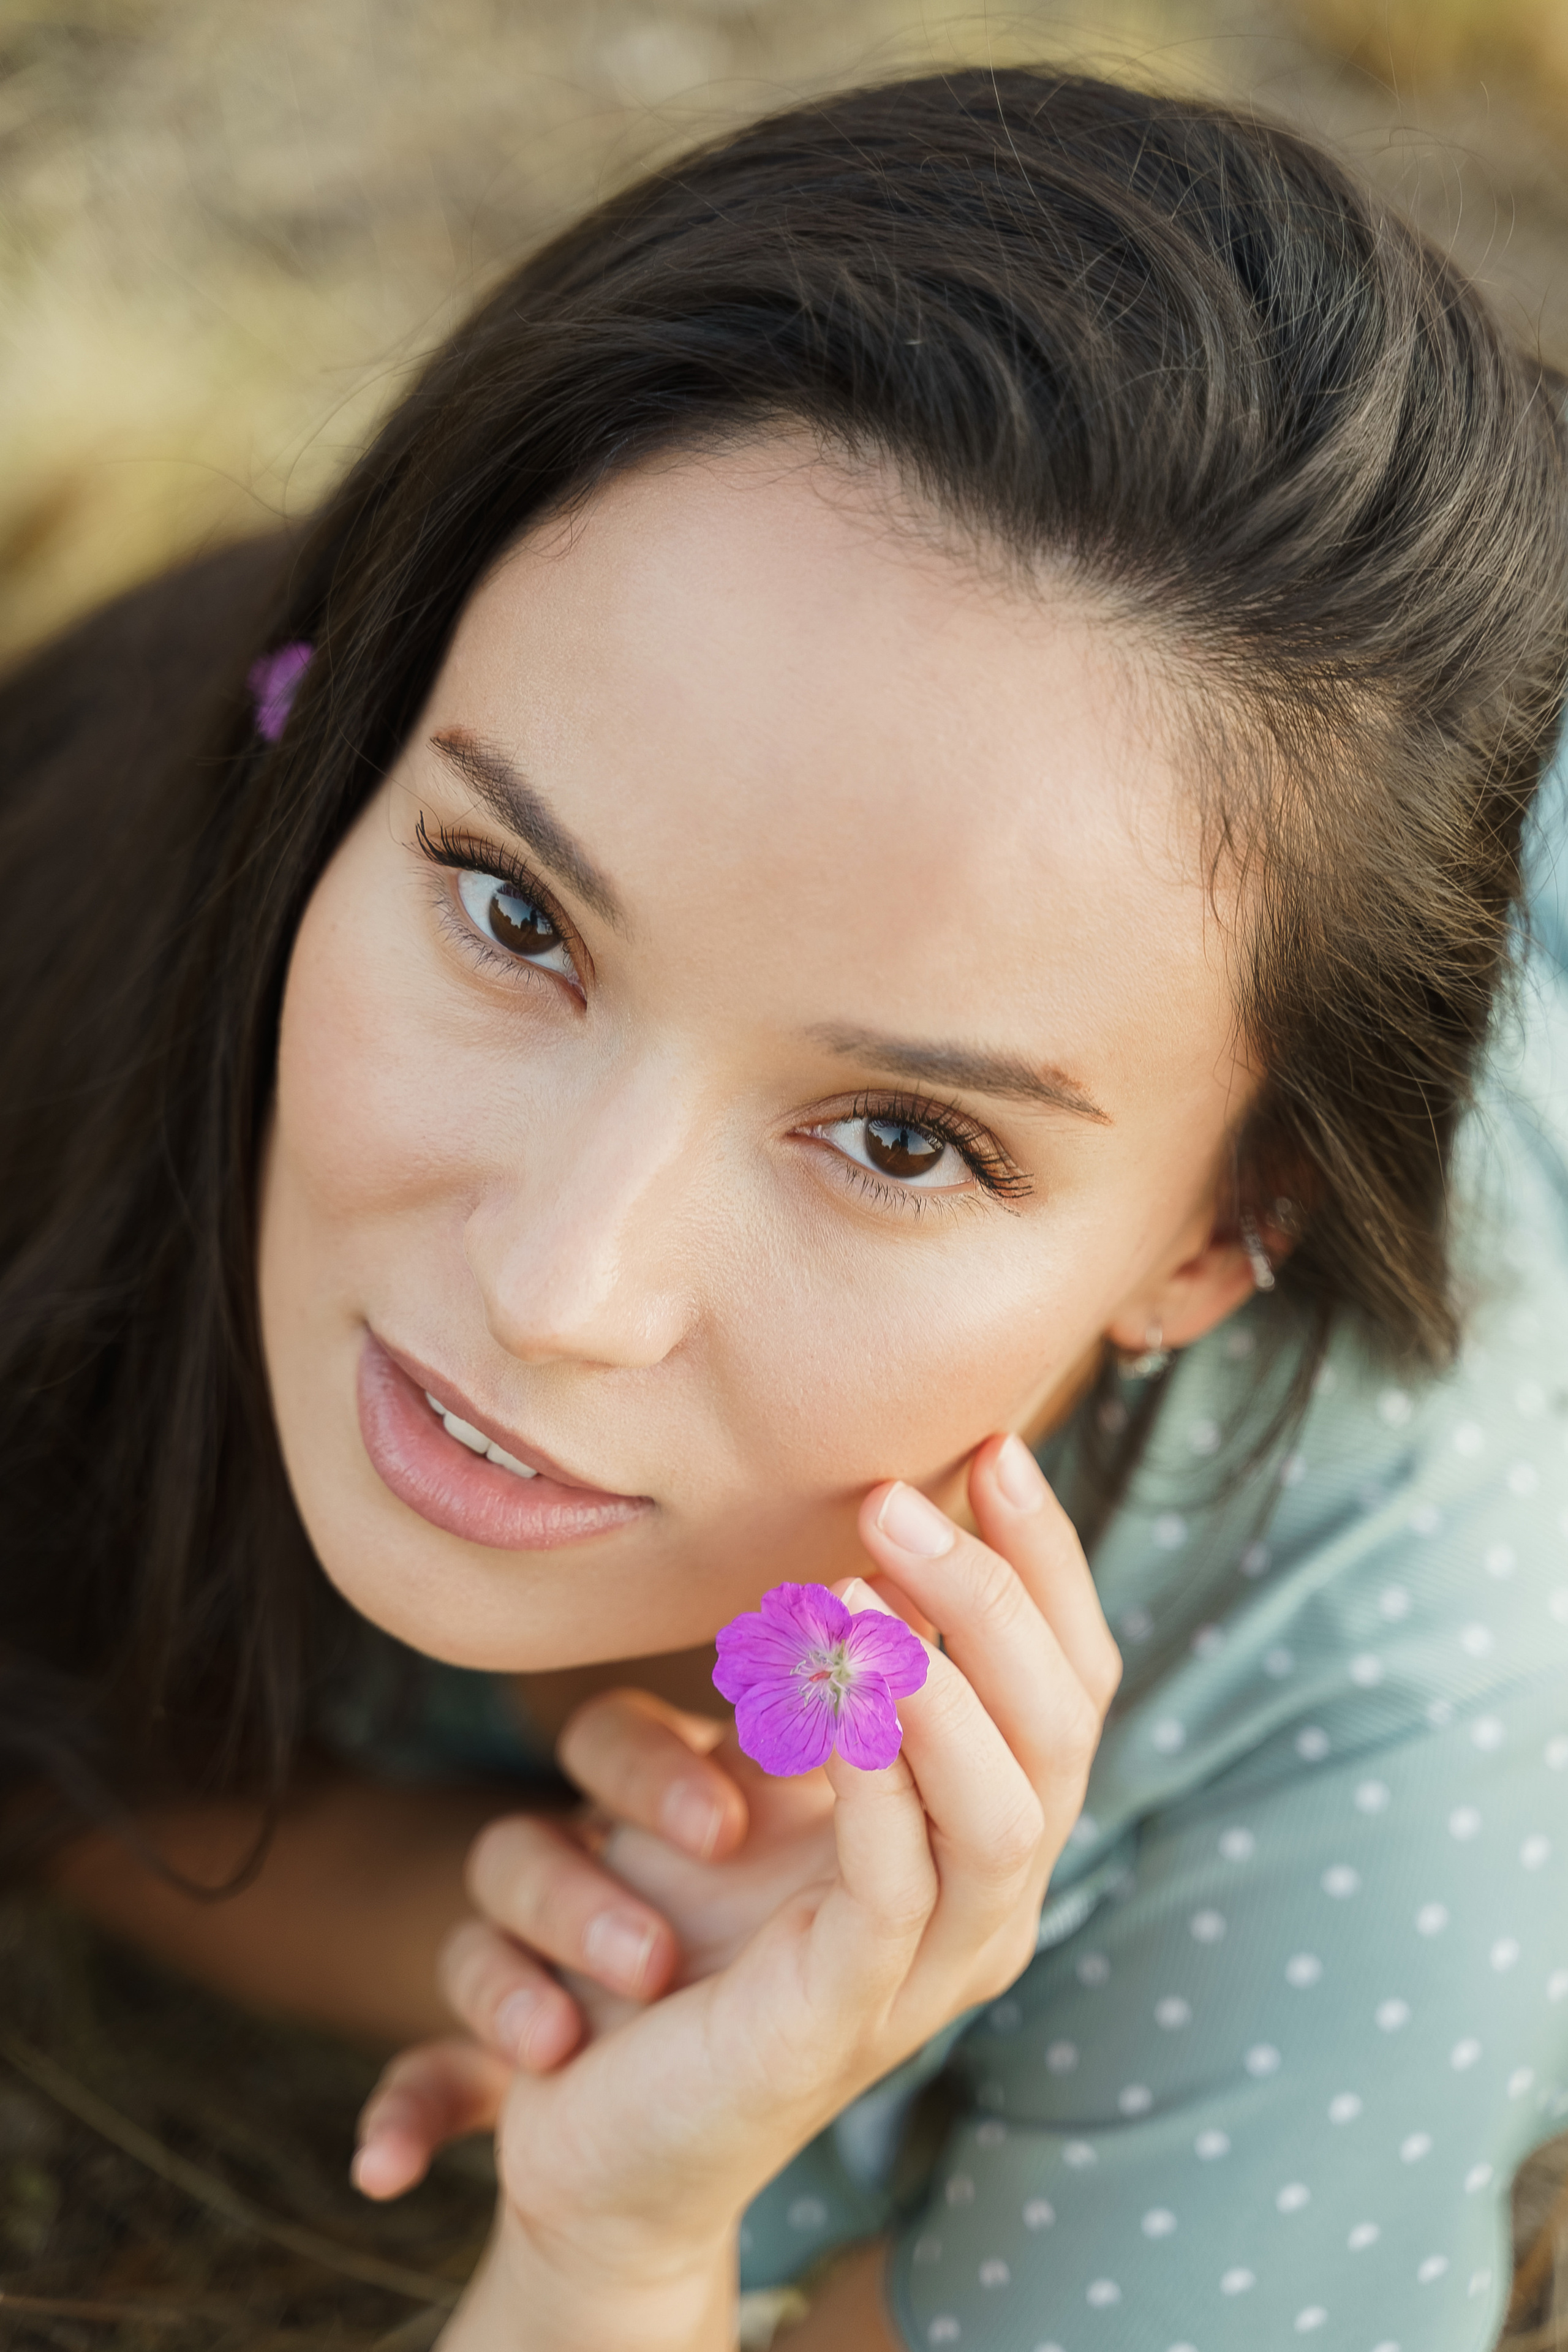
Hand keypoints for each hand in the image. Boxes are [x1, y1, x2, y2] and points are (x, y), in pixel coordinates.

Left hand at [362, 1436, 1120, 2351]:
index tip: (992, 1447)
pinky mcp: (848, 2012)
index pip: (1072, 1680)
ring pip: (1008, 1810)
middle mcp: (994, 1899)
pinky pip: (897, 1884)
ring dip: (946, 1675)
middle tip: (901, 1494)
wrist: (612, 2119)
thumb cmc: (699, 1921)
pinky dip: (880, 1776)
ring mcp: (935, 1967)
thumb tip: (885, 1517)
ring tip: (869, 1572)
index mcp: (996, 1830)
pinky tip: (836, 1693)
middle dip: (997, 1595)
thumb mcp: (791, 1777)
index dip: (1046, 1563)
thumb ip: (854, 1674)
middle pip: (1064, 1728)